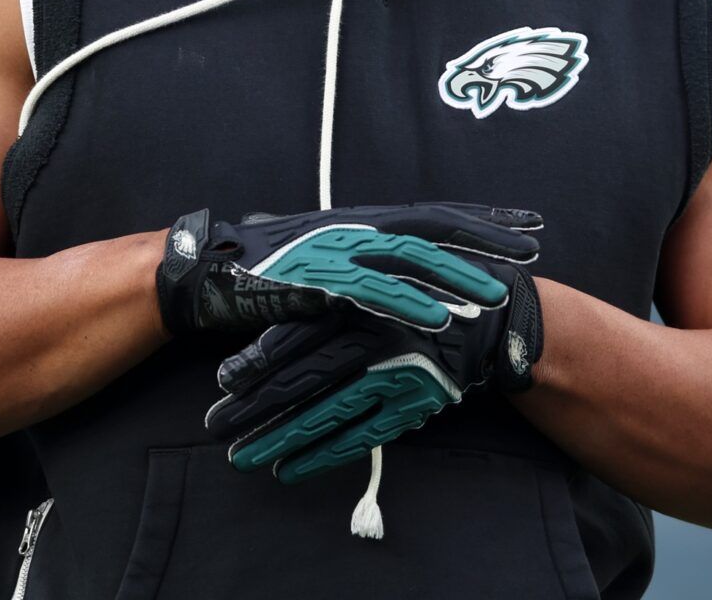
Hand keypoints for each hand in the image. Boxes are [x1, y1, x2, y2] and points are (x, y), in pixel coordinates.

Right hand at [155, 202, 540, 336]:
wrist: (207, 273)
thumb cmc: (264, 269)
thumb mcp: (324, 256)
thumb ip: (363, 258)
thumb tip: (404, 270)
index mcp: (362, 218)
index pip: (435, 211)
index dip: (483, 216)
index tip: (527, 222)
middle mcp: (356, 225)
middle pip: (436, 225)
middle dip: (488, 235)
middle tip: (534, 246)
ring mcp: (338, 250)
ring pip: (413, 260)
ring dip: (458, 279)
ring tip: (498, 295)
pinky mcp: (318, 280)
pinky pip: (374, 295)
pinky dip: (410, 307)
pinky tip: (442, 322)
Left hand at [202, 255, 543, 483]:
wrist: (496, 314)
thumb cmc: (423, 280)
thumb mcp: (373, 258)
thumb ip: (318, 264)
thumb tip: (258, 241)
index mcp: (362, 298)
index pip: (301, 333)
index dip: (261, 359)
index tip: (224, 381)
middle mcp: (378, 336)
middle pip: (306, 378)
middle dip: (256, 407)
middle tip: (215, 427)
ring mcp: (399, 374)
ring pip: (329, 413)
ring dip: (281, 438)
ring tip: (242, 457)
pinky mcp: (415, 403)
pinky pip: (363, 435)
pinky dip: (324, 454)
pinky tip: (289, 470)